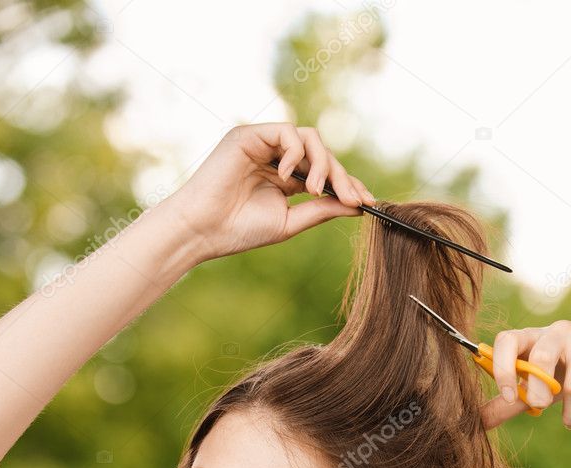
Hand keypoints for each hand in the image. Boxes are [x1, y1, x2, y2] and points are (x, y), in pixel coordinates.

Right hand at [169, 122, 374, 261]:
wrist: (203, 230)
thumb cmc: (239, 231)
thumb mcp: (289, 222)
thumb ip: (321, 210)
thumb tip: (357, 204)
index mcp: (286, 179)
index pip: (325, 173)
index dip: (348, 185)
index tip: (367, 202)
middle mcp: (276, 158)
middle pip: (322, 154)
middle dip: (342, 176)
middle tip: (352, 198)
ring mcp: (263, 144)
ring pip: (309, 139)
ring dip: (322, 163)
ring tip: (317, 189)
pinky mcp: (249, 135)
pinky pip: (286, 132)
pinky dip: (295, 153)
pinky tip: (289, 177)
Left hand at [480, 319, 570, 432]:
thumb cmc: (564, 371)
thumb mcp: (535, 385)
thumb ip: (508, 402)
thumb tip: (476, 422)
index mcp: (531, 337)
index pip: (507, 340)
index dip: (502, 368)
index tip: (509, 396)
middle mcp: (558, 331)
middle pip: (542, 357)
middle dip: (539, 392)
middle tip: (542, 408)